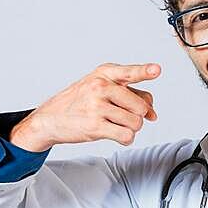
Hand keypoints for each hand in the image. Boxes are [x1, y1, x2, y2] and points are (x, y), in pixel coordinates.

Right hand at [9, 62, 159, 151]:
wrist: (50, 118)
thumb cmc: (80, 102)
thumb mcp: (102, 88)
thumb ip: (131, 94)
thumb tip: (152, 113)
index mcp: (104, 73)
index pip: (129, 72)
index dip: (145, 71)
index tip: (156, 69)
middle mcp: (100, 87)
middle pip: (140, 106)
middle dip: (138, 115)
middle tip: (124, 116)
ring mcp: (96, 106)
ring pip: (136, 122)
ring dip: (131, 128)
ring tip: (116, 124)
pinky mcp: (95, 126)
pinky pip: (126, 135)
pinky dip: (126, 138)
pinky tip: (116, 134)